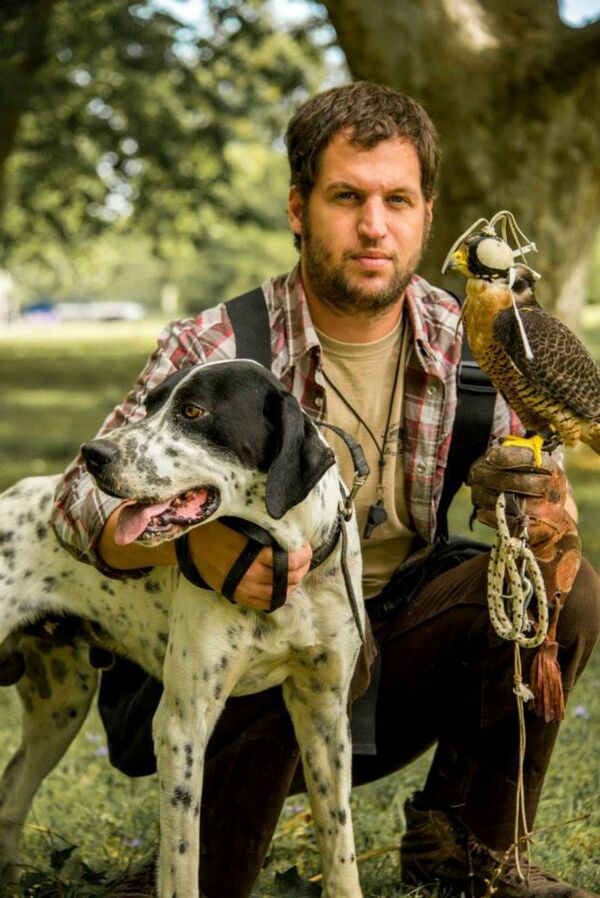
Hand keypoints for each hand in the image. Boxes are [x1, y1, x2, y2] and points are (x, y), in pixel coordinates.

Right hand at [187, 520, 312, 610]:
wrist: (191, 546)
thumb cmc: (217, 528)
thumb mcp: (242, 525)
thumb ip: (265, 531)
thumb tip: (291, 532)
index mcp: (252, 556)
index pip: (288, 562)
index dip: (303, 555)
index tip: (306, 546)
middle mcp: (249, 576)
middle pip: (288, 578)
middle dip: (302, 568)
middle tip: (305, 558)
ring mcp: (243, 589)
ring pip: (279, 593)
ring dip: (293, 583)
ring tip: (298, 572)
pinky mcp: (237, 595)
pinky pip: (265, 603)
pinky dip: (278, 596)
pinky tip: (284, 586)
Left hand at [468, 444, 576, 557]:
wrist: (552, 523)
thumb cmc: (536, 488)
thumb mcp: (534, 469)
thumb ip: (516, 456)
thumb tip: (494, 450)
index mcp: (552, 470)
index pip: (532, 460)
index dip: (508, 456)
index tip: (490, 455)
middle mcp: (552, 490)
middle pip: (518, 481)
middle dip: (490, 476)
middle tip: (474, 473)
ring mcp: (545, 513)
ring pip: (508, 502)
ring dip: (484, 495)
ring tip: (476, 490)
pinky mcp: (535, 531)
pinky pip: (504, 521)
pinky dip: (488, 514)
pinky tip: (482, 508)